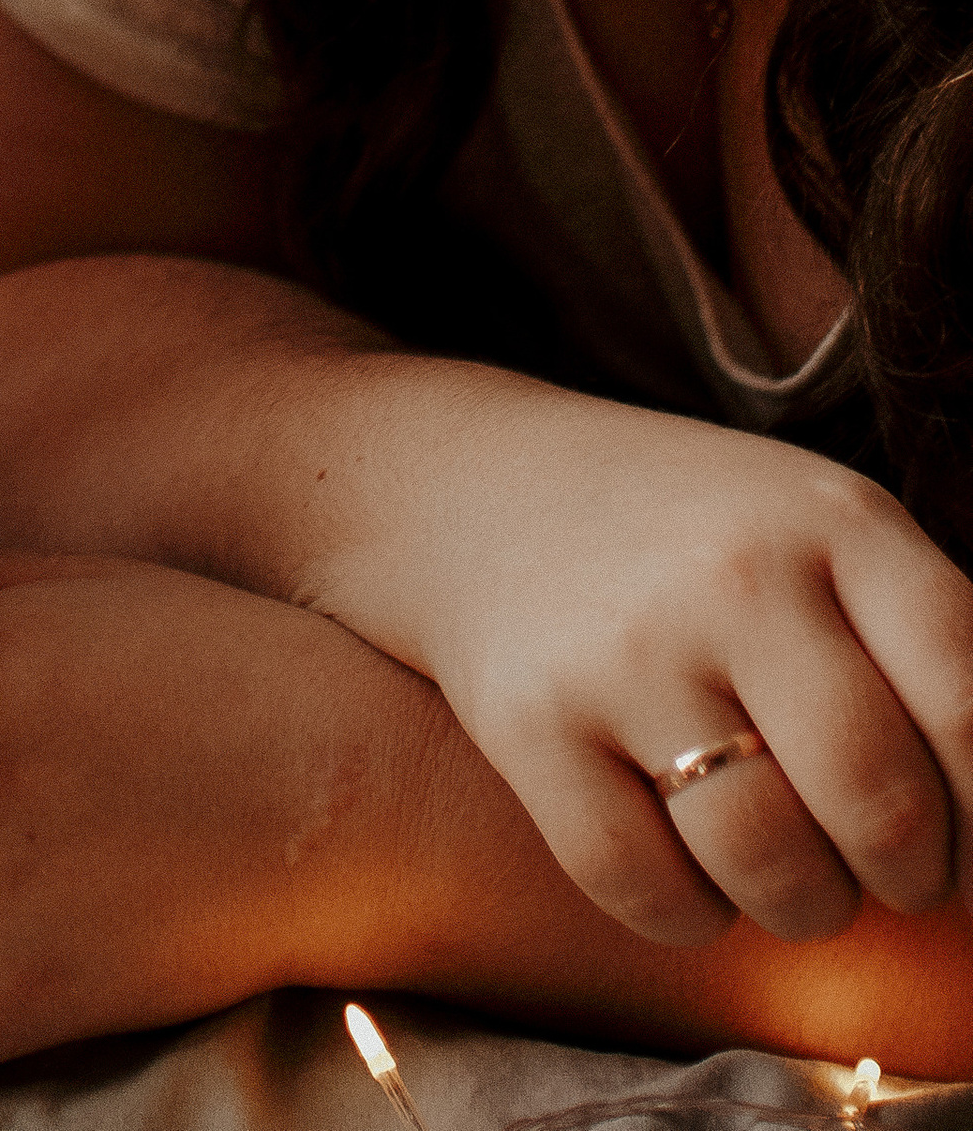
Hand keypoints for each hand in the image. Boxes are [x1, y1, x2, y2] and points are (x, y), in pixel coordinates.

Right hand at [333, 387, 972, 949]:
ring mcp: (626, 647)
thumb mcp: (822, 530)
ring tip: (789, 868)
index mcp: (834, 520)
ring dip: (805, 904)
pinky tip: (680, 853)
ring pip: (775, 869)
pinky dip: (686, 911)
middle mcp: (735, 574)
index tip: (959, 826)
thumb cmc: (693, 535)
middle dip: (907, 875)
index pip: (971, 707)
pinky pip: (649, 893)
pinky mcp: (529, 720)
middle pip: (885, 807)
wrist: (473, 485)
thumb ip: (926, 647)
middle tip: (883, 864)